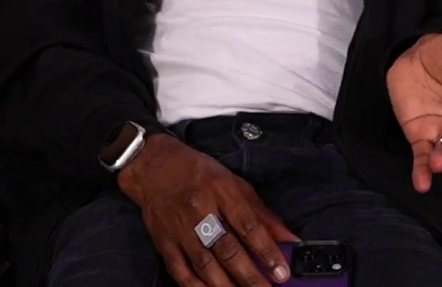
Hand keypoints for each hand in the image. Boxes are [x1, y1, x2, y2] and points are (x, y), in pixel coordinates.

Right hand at [117, 133, 296, 286]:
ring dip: (226, 286)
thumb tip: (288, 237)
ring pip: (205, 264)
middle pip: (228, 250)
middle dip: (250, 276)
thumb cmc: (197, 172)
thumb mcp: (234, 183)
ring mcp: (180, 229)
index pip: (248, 226)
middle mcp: (200, 211)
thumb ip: (262, 213)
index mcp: (221, 192)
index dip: (266, 252)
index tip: (281, 272)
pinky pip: (180, 271)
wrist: (153, 166)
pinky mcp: (165, 242)